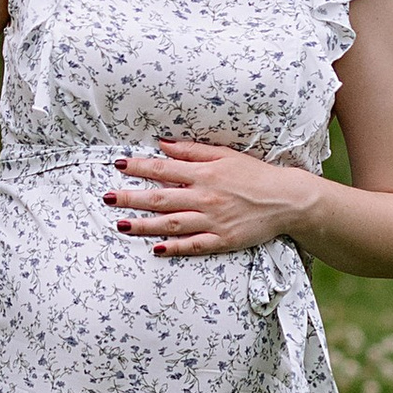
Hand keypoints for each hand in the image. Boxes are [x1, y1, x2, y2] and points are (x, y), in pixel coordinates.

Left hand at [104, 141, 316, 257]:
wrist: (286, 200)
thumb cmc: (255, 174)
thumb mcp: (225, 155)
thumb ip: (193, 151)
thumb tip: (163, 144)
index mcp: (205, 174)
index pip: (164, 169)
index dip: (139, 167)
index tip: (118, 164)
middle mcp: (205, 198)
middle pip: (160, 198)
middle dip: (130, 198)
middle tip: (106, 198)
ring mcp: (212, 221)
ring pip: (171, 224)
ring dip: (143, 225)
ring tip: (120, 225)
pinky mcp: (222, 240)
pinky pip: (193, 246)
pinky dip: (174, 248)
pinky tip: (155, 249)